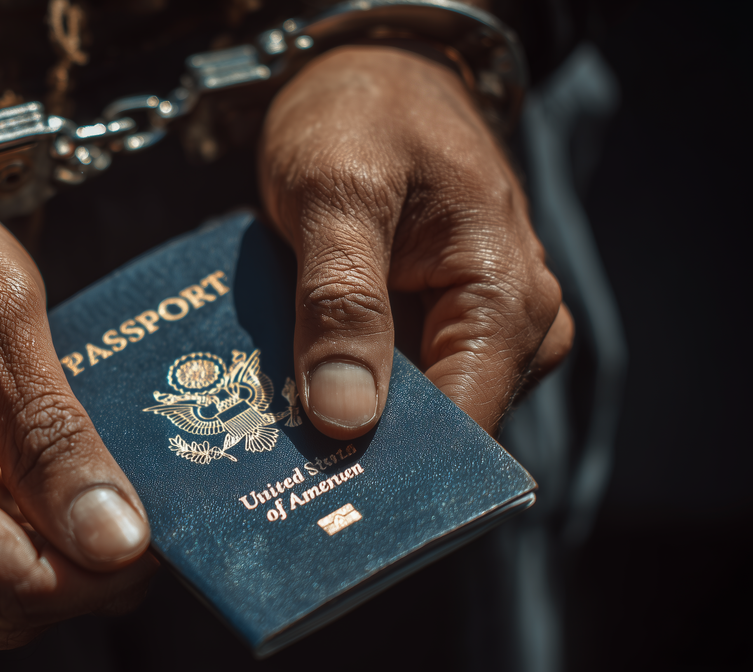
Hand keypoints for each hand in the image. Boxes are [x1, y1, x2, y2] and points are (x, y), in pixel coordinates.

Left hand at [259, 46, 573, 437]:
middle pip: (438, 429)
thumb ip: (341, 299)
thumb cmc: (361, 114)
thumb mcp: (337, 193)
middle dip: (357, 448)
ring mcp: (474, 328)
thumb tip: (345, 417)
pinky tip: (284, 389)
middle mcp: (512, 326)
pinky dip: (340, 383)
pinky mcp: (435, 324)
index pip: (465, 425)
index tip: (314, 492)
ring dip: (341, 416)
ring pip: (409, 409)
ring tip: (265, 423)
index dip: (392, 467)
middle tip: (268, 462)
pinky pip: (392, 377)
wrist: (370, 72)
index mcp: (506, 296)